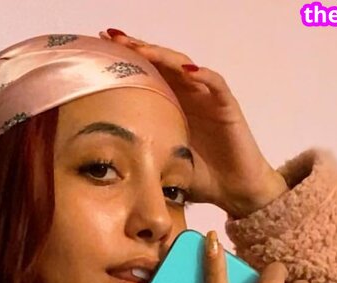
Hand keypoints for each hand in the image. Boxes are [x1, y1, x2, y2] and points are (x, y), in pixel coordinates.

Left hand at [100, 29, 287, 216]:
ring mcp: (207, 97)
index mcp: (170, 106)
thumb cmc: (201, 178)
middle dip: (138, 48)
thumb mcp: (162, 166)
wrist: (235, 191)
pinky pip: (215, 84)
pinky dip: (203, 74)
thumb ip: (140, 157)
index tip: (101, 47)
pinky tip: (187, 70)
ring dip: (164, 56)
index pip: (147, 75)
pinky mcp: (226, 106)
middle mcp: (188, 95)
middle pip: (161, 63)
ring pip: (184, 67)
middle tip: (114, 36)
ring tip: (142, 48)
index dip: (126, 61)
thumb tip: (106, 164)